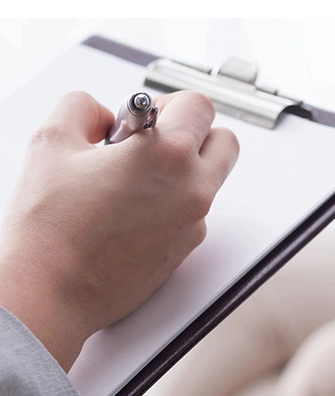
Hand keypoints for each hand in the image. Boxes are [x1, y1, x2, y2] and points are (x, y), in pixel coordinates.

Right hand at [0, 90, 238, 370]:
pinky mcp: (184, 251)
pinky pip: (193, 215)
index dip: (169, 103)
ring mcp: (192, 225)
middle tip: (152, 143)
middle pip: (224, 143)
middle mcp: (192, 191)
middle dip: (193, 134)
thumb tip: (101, 114)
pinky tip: (131, 212)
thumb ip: (83, 108)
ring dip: (182, 171)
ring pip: (209, 182)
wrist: (50, 292)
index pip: (200, 105)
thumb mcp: (53, 142)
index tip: (145, 117)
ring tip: (132, 181)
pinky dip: (172, 206)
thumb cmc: (51, 229)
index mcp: (168, 155)